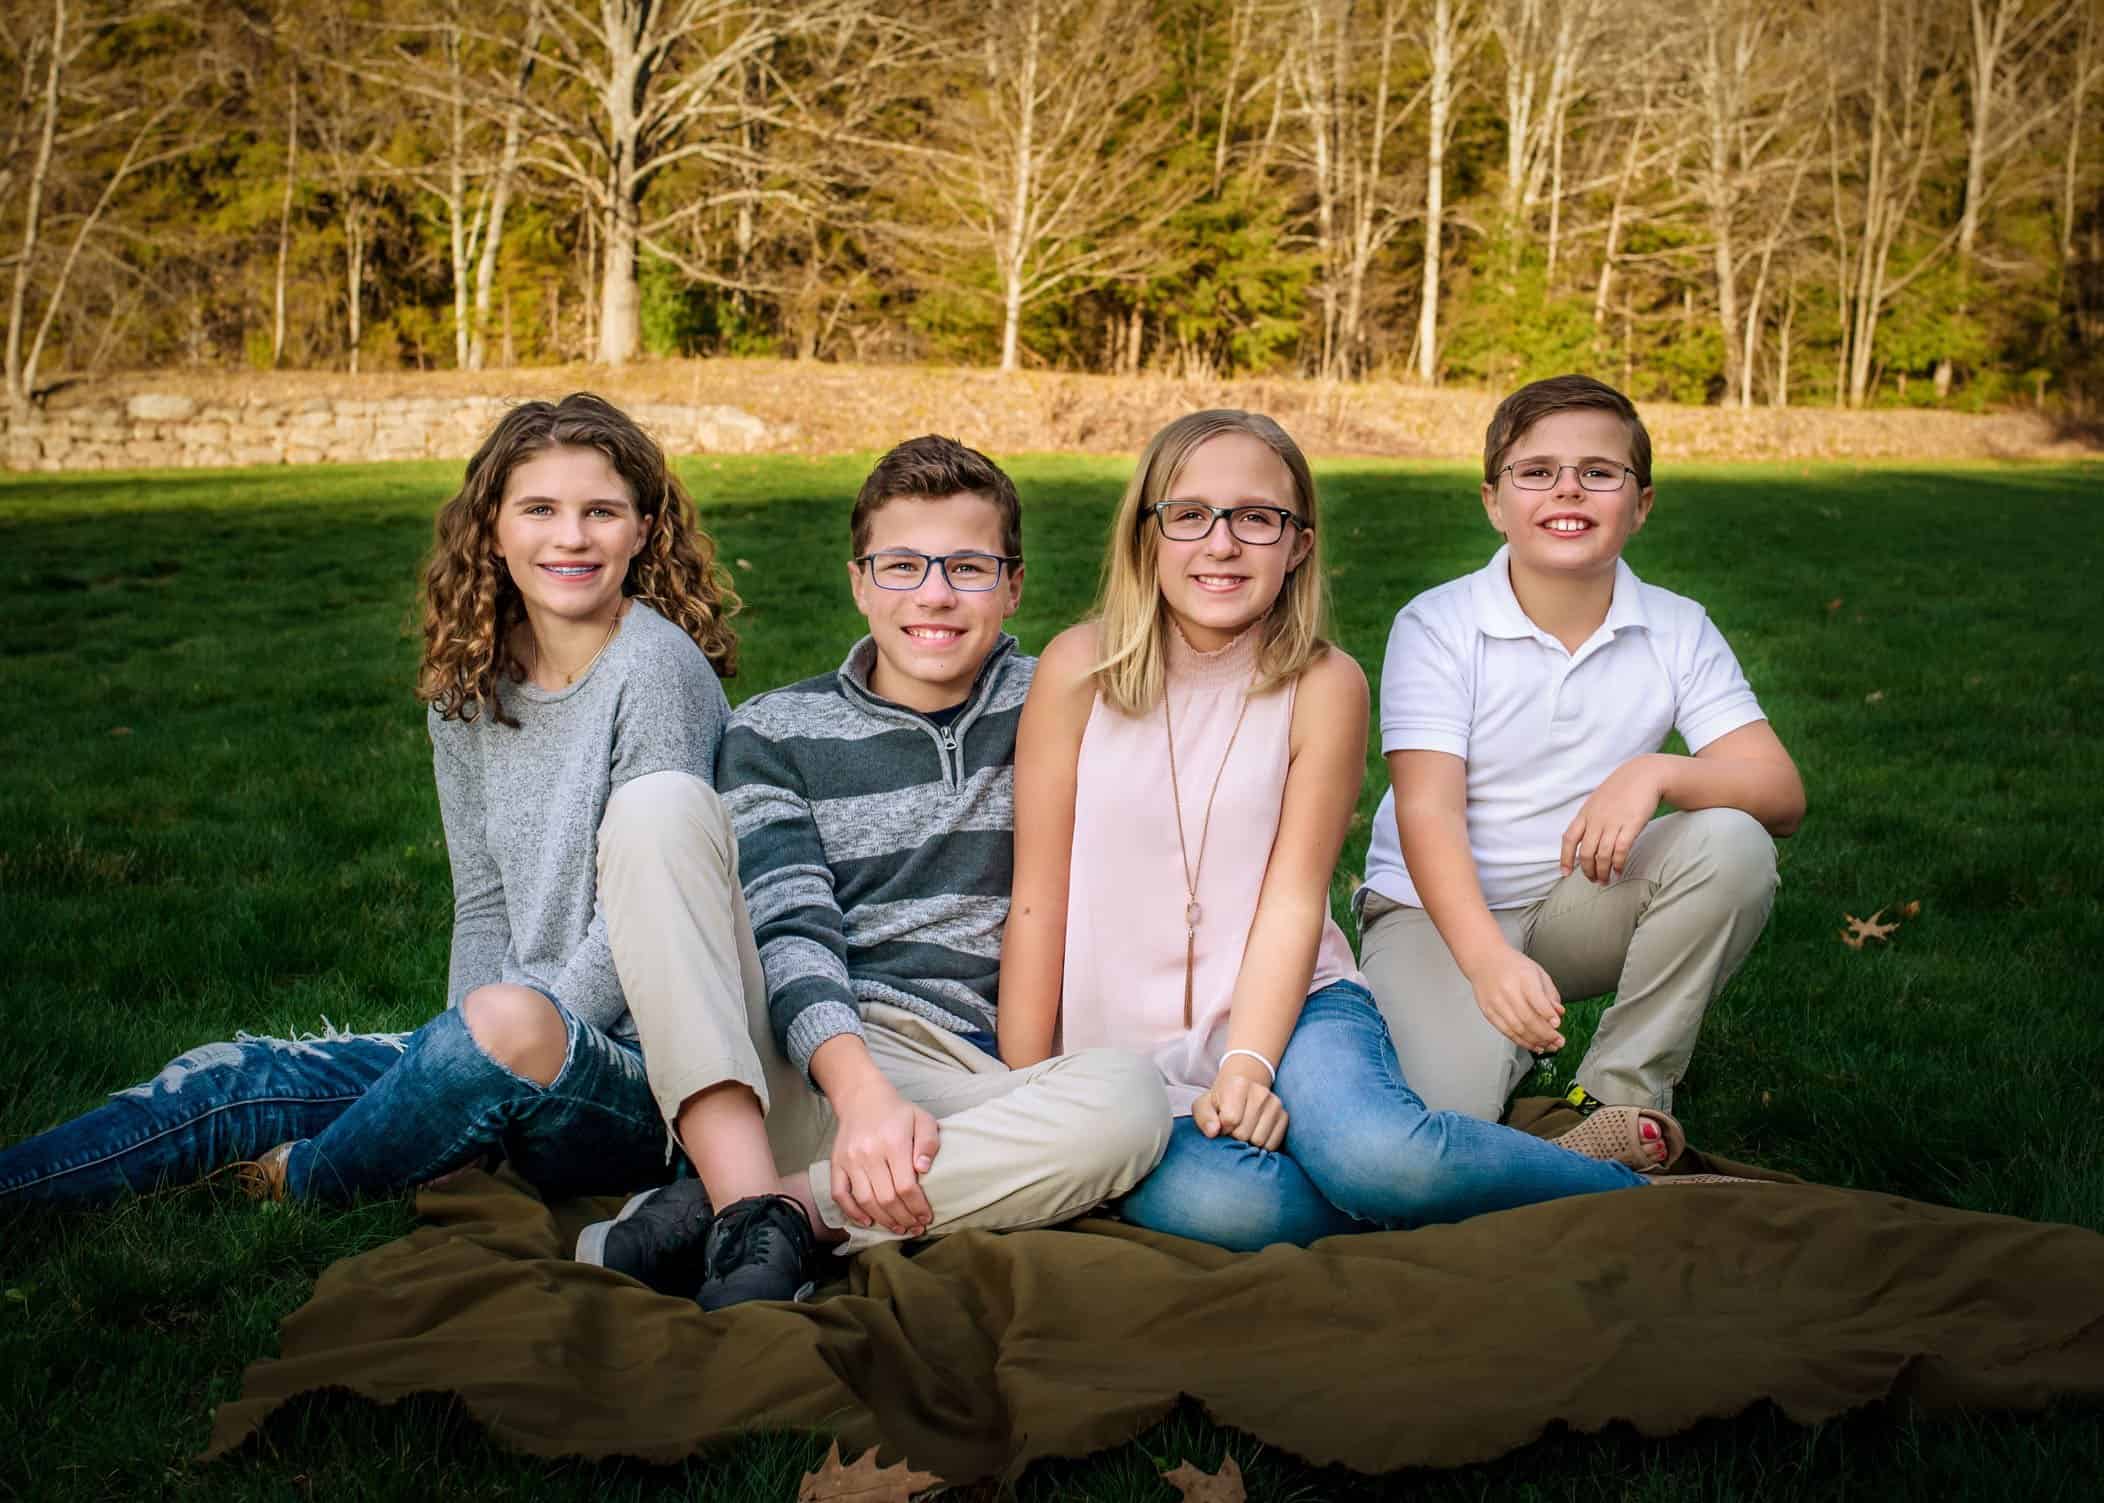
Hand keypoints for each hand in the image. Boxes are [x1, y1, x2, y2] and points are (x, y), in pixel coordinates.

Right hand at [827, 1077, 939, 1236]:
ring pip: (865, 1200)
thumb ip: (928, 1143)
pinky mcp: (836, 1163)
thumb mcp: (922, 1119)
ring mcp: (849, 1159)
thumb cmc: (897, 1112)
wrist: (862, 1097)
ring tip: (898, 1228)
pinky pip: (840, 1194)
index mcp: (893, 1142)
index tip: (926, 1217)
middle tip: (915, 1228)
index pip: (906, 1186)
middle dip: (904, 1218)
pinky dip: (852, 1212)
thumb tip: (923, 1169)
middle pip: (886, 1198)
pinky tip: (867, 1221)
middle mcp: (869, 1153)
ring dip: (883, 1220)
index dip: (917, 1207)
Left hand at [1192, 1058, 1287, 1149]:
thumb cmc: (1219, 1103)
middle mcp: (1261, 1091)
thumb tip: (1213, 1131)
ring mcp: (1275, 1104)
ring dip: (1248, 1143)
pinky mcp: (1284, 1116)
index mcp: (1239, 1084)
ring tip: (1242, 1131)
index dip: (1222, 1129)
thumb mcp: (1203, 1106)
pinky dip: (1261, 1146)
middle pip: (1244, 1133)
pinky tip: (1253, 1134)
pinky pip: (1272, 1144)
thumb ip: (1204, 1118)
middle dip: (1234, 1137)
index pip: (1230, 1120)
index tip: (1221, 1124)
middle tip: (1231, 1130)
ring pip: (1259, 1141)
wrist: (1241, 1092)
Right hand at [1463, 944, 1564, 1052]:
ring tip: (1549, 1046)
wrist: (1484, 960)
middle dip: (1546, 1034)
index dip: (1548, 1014)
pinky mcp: (1489, 1012)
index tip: (1557, 1024)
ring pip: (1517, 1029)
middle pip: (1528, 1018)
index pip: (1536, 999)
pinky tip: (1533, 1045)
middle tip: (1559, 1042)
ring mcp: (1496, 1003)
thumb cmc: (1513, 965)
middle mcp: (1508, 991)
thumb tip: (1558, 1014)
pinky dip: (1521, 1041)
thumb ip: (1550, 993)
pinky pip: (1506, 1031)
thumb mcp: (1537, 972)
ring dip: (1535, 1041)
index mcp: (1523, 977)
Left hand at [1561, 756, 1664, 883]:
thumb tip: (1584, 839)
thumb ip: (1589, 819)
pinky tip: (1619, 870)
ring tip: (1606, 880)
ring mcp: (1613, 822)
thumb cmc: (1621, 789)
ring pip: (1602, 855)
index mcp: (1585, 814)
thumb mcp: (1597, 801)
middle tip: (1593, 880)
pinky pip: (1620, 850)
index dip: (1565, 858)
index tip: (1565, 873)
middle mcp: (1596, 820)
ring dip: (1602, 871)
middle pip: (1586, 852)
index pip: (1569, 839)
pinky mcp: (1631, 825)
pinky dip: (1618, 864)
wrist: (1644, 775)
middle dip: (1587, 870)